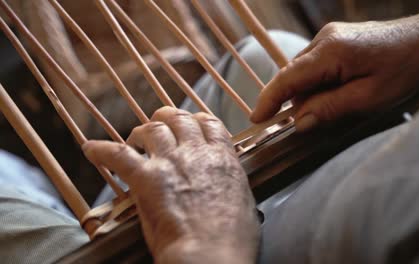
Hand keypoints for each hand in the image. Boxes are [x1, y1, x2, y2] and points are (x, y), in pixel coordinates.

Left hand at [83, 107, 258, 263]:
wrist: (210, 253)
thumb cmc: (232, 239)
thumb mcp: (243, 202)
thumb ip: (231, 185)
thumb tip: (227, 187)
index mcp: (222, 158)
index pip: (209, 123)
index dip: (196, 120)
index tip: (190, 124)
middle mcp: (196, 152)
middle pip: (179, 118)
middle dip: (167, 118)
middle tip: (159, 126)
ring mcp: (170, 162)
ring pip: (152, 128)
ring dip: (141, 132)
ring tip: (135, 140)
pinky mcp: (146, 178)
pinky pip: (118, 154)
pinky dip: (101, 150)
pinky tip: (90, 148)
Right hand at [251, 14, 418, 130]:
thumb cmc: (406, 67)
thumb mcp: (369, 97)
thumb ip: (330, 108)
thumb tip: (300, 122)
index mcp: (330, 52)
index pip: (287, 79)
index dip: (268, 100)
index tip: (256, 119)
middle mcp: (325, 39)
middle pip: (294, 76)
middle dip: (295, 102)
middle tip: (308, 125)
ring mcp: (330, 37)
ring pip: (304, 71)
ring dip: (309, 93)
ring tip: (335, 107)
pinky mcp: (337, 39)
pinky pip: (316, 64)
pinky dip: (318, 83)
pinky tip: (337, 93)